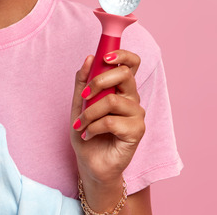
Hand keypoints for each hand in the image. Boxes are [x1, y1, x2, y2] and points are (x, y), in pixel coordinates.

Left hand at [70, 50, 145, 183]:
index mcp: (121, 88)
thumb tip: (90, 58)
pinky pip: (111, 121)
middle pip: (124, 74)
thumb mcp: (79, 103)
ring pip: (112, 100)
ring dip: (89, 112)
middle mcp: (132, 98)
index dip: (122, 55)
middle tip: (84, 96)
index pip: (131, 63)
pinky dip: (93, 127)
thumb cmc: (87, 133)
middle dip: (98, 81)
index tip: (104, 57)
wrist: (90, 163)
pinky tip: (88, 135)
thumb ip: (83, 81)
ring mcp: (137, 114)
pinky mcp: (137, 131)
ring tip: (81, 124)